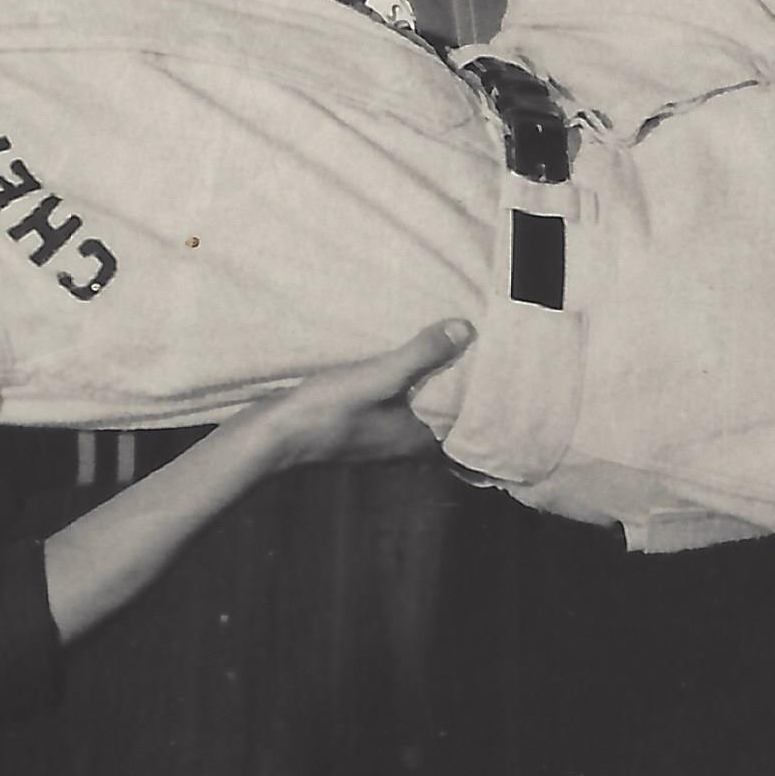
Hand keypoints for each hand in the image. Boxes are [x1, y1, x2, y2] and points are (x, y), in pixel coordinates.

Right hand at [249, 317, 477, 472]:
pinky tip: (403, 367)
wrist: (278, 431)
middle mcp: (407, 445)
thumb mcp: (379, 376)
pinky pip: (402, 410)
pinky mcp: (364, 428)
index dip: (482, 404)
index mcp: (419, 441)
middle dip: (460, 393)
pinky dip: (411, 391)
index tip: (496, 375)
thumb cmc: (331, 409)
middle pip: (446, 421)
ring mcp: (384, 439)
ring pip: (423, 414)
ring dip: (434, 390)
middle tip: (478, 357)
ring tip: (447, 352)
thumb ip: (421, 355)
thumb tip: (467, 330)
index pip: (465, 429)